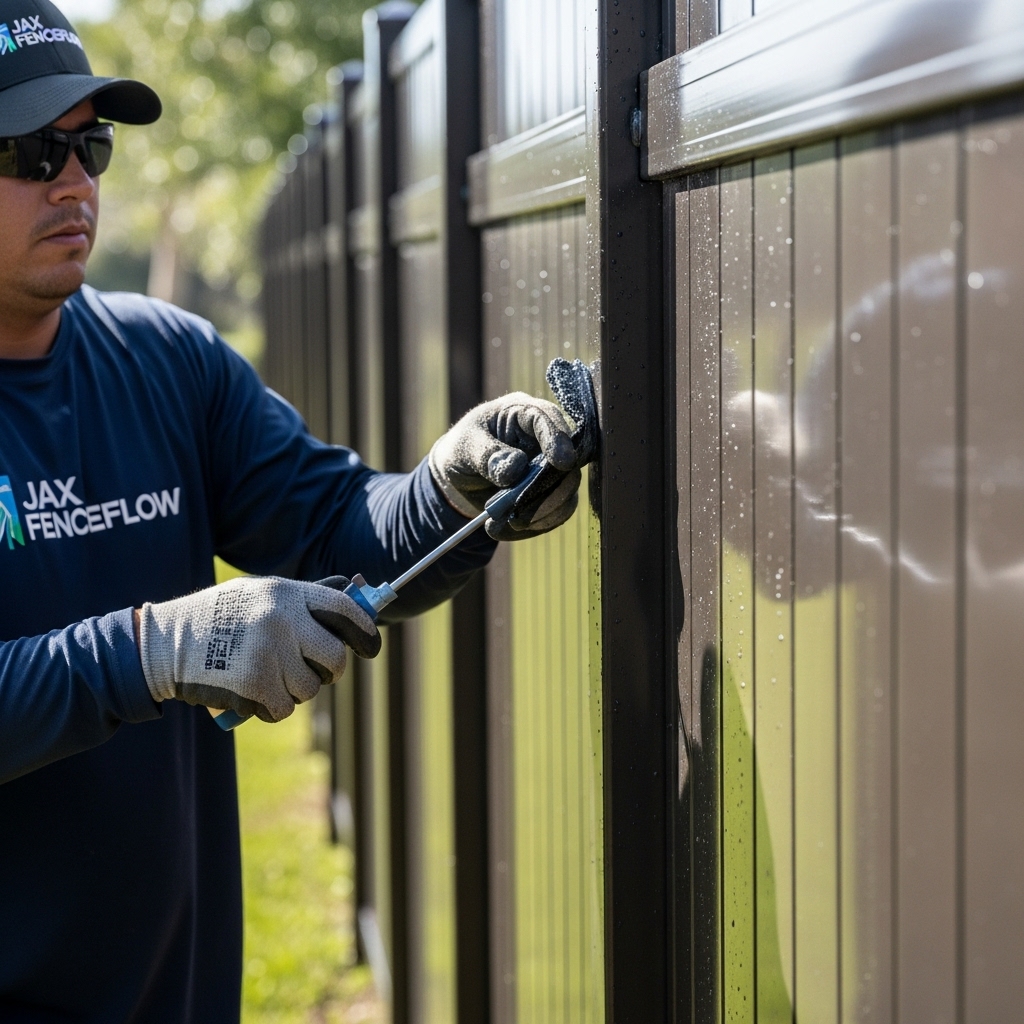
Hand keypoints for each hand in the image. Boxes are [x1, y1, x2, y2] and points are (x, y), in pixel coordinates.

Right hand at [138, 576, 379, 722]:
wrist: (164, 644)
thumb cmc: (219, 616)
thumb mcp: (259, 592)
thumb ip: (305, 595)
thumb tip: (353, 593)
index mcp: (286, 593)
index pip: (343, 609)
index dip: (364, 630)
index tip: (371, 646)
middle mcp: (282, 620)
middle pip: (334, 657)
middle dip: (331, 670)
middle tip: (317, 671)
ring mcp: (269, 653)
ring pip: (310, 688)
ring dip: (295, 690)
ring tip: (267, 675)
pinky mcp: (255, 685)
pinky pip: (285, 708)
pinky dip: (272, 707)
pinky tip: (251, 692)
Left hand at [428, 393, 582, 540]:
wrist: (459, 477)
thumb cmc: (462, 450)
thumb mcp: (466, 446)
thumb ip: (487, 454)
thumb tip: (516, 468)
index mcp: (523, 413)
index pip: (548, 418)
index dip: (558, 439)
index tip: (560, 463)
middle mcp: (545, 439)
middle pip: (566, 463)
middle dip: (548, 491)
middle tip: (520, 511)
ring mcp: (551, 469)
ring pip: (567, 492)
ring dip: (542, 513)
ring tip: (509, 522)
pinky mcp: (550, 493)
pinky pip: (556, 513)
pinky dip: (535, 525)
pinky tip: (506, 528)